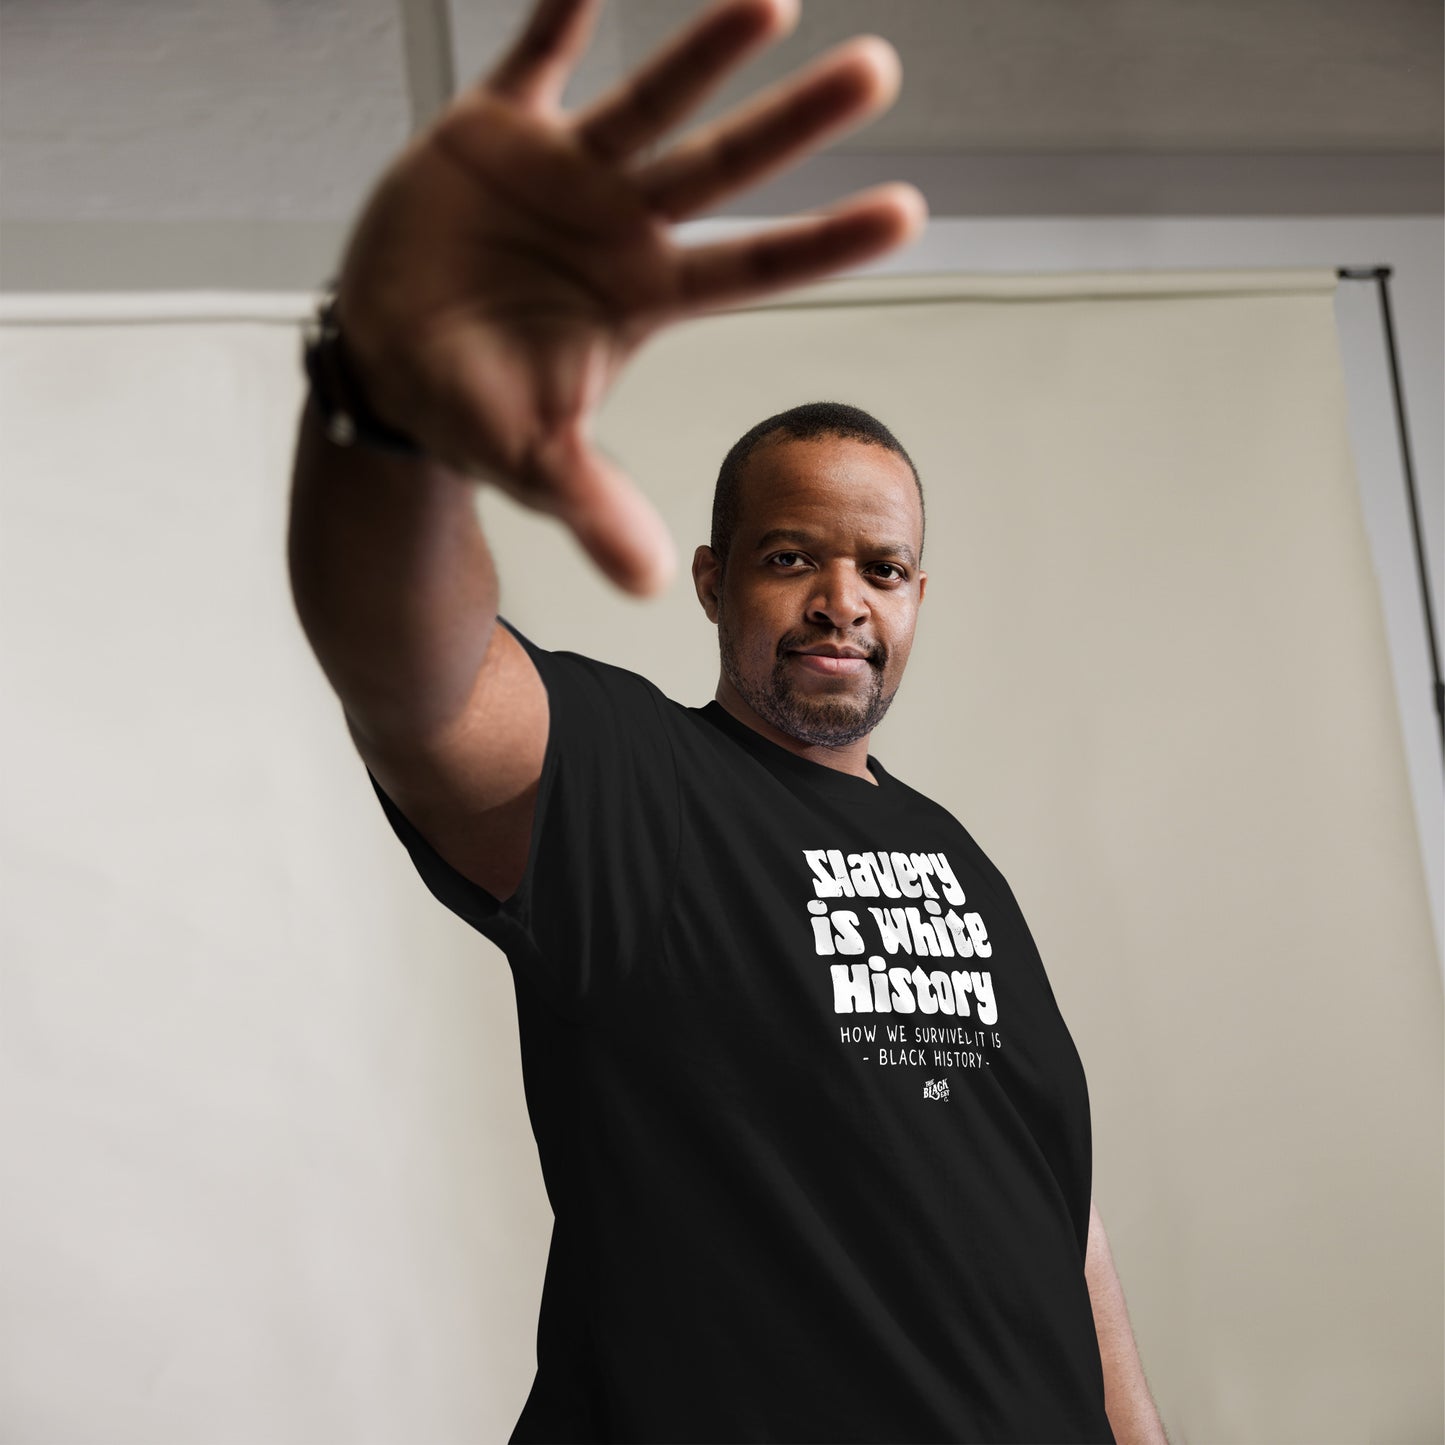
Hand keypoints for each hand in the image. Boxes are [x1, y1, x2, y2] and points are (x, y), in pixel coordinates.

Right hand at [332, 0, 926, 595]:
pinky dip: (562, 11)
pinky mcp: (493, 131)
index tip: (909, 213)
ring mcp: (563, 173)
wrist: (388, 360)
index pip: (753, 268)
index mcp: (643, 297)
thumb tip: (650, 583)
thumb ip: (594, 507)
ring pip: (649, 100)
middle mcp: (620, 226)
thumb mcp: (533, 463)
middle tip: (879, 73)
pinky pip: (535, 55)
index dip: (825, 243)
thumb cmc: (472, 409)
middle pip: (723, 169)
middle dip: (795, 123)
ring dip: (706, 51)